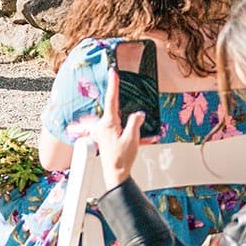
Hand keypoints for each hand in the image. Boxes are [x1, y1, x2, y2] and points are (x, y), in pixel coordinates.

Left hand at [91, 67, 147, 188]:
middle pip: (114, 109)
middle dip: (123, 106)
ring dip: (130, 126)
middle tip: (125, 105)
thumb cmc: (122, 158)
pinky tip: (143, 140)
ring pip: (118, 120)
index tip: (112, 72)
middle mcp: (102, 125)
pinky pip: (119, 129)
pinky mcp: (105, 136)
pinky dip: (130, 133)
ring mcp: (102, 131)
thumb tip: (138, 113)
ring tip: (137, 137)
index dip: (113, 85)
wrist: (116, 173)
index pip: (111, 99)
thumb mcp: (132, 139)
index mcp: (108, 123)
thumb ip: (135, 123)